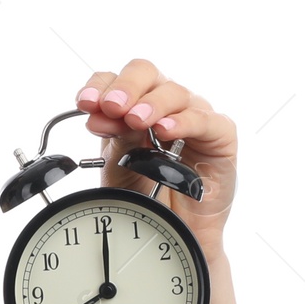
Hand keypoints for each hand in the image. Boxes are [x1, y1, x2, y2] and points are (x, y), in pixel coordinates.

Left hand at [75, 58, 236, 261]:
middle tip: (111, 107)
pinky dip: (185, 121)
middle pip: (147, 74)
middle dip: (125, 87)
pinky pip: (206, 119)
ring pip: (175, 92)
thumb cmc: (146, 194)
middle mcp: (163, 106)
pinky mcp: (219, 136)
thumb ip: (114, 139)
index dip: (100, 85)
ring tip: (134, 120)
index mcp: (133, 107)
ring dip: (151, 104)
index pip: (117, 80)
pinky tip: (166, 129)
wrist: (170, 230)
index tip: (85, 102)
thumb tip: (101, 115)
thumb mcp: (119, 166)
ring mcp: (193, 117)